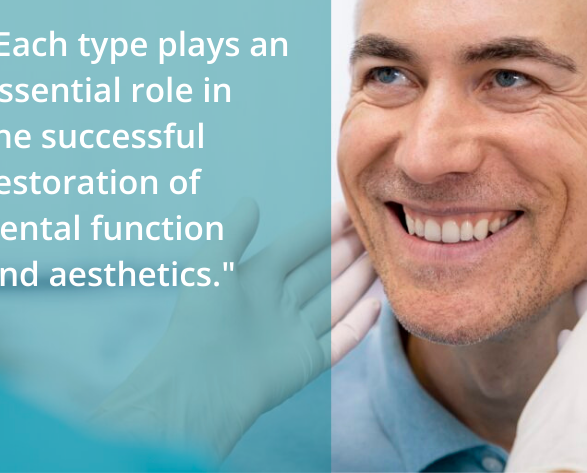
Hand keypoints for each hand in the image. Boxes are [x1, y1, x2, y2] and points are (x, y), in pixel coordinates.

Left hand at [92, 199, 379, 460]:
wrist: (199, 385)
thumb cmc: (199, 321)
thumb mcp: (211, 265)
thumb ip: (233, 232)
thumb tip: (251, 200)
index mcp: (257, 279)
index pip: (298, 246)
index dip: (324, 228)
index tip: (351, 208)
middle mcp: (278, 303)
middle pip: (323, 271)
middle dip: (350, 250)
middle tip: (379, 229)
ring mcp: (294, 333)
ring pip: (337, 300)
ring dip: (360, 280)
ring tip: (387, 259)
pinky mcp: (306, 362)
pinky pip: (340, 339)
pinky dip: (360, 324)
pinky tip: (377, 305)